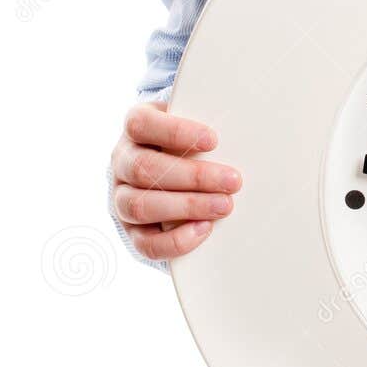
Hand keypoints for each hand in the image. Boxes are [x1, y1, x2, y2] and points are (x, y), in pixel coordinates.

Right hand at [110, 99, 241, 260]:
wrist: (163, 171)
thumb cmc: (186, 143)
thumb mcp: (189, 126)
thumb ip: (203, 128)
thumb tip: (246, 130)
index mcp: (135, 129)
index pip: (140, 124)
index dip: (175, 132)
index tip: (213, 140)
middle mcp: (122, 163)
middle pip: (144, 169)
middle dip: (193, 176)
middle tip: (233, 181)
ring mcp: (121, 198)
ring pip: (140, 206)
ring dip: (187, 207)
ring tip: (224, 205)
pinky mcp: (131, 231)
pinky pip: (145, 243)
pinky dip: (176, 240)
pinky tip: (204, 229)